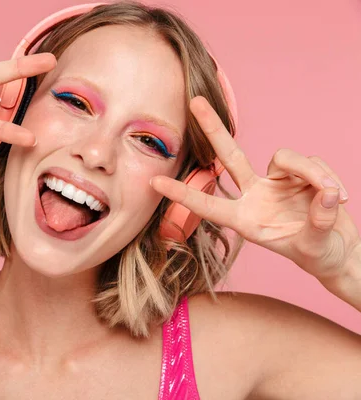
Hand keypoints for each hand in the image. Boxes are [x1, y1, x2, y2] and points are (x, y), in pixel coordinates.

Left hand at [150, 96, 360, 282]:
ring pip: (286, 158)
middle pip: (230, 155)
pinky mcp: (300, 174)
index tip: (155, 182)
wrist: (339, 252)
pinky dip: (328, 177)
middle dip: (214, 128)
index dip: (183, 193)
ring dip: (312, 173)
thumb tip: (324, 194)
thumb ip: (317, 223)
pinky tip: (338, 197)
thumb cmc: (319, 255)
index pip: (208, 204)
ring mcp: (276, 182)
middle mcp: (255, 195)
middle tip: (195, 101)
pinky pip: (311, 162)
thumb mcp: (314, 248)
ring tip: (333, 197)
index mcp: (245, 219)